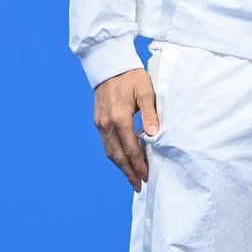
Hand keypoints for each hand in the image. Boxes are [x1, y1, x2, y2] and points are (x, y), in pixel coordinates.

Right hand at [93, 67, 157, 191]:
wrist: (109, 65)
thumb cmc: (132, 76)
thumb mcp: (145, 91)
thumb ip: (149, 114)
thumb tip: (154, 135)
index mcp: (120, 118)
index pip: (131, 148)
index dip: (139, 164)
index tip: (147, 176)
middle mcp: (107, 124)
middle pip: (117, 155)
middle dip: (129, 172)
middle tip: (139, 186)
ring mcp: (100, 124)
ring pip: (109, 152)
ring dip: (120, 166)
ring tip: (131, 178)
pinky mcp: (98, 121)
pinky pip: (106, 144)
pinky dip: (114, 155)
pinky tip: (122, 160)